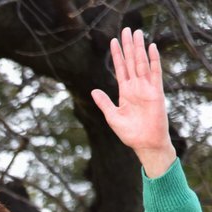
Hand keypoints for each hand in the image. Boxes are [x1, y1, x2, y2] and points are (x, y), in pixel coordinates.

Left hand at [91, 28, 175, 177]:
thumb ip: (104, 102)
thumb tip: (93, 91)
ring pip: (141, 63)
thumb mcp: (112, 116)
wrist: (144, 143)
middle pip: (131, 61)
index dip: (117, 55)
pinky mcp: (156, 92)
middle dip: (128, 46)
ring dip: (139, 48)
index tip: (113, 41)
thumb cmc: (129, 132)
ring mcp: (146, 88)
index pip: (121, 68)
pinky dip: (153, 60)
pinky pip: (155, 73)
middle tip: (126, 30)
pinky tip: (151, 48)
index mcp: (125, 91)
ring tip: (136, 33)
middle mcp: (136, 87)